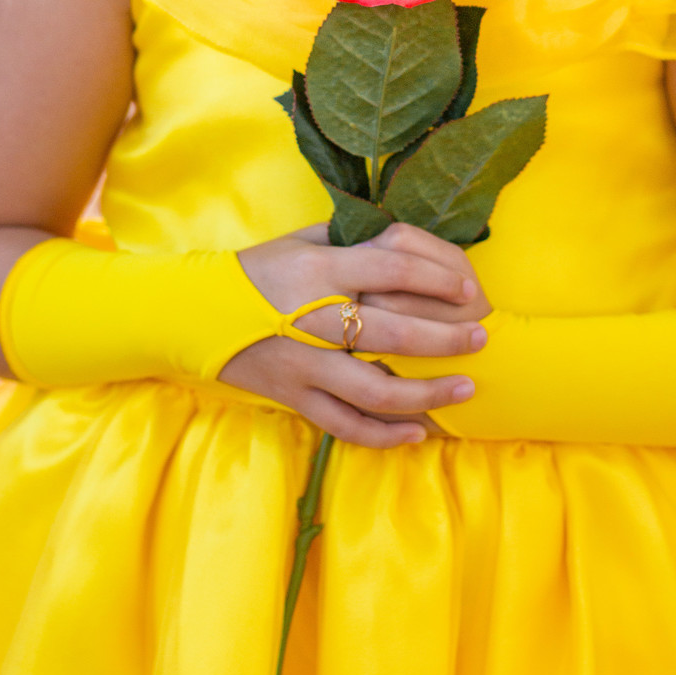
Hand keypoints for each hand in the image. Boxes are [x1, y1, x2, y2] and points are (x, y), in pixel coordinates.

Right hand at [219, 222, 489, 446]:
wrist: (194, 313)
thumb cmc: (259, 269)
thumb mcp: (302, 240)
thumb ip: (353, 241)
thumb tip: (411, 243)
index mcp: (319, 271)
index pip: (391, 269)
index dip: (437, 278)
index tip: (468, 290)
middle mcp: (314, 319)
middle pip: (394, 333)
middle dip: (446, 338)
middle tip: (481, 337)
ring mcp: (304, 365)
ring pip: (375, 391)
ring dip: (427, 393)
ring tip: (465, 388)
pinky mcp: (295, 398)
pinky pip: (346, 425)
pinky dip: (385, 434)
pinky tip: (418, 432)